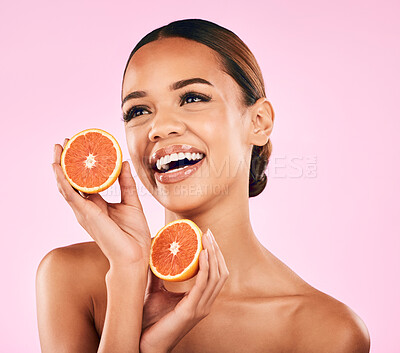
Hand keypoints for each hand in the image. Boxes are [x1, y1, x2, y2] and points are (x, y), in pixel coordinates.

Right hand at [52, 139, 150, 268]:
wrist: (134, 255)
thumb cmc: (133, 234)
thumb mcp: (131, 202)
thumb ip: (126, 183)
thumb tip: (124, 163)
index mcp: (97, 205)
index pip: (85, 182)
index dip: (80, 166)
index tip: (80, 148)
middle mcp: (87, 208)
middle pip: (72, 181)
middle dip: (67, 162)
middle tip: (65, 143)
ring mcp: (84, 212)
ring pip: (67, 186)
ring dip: (61, 167)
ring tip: (58, 149)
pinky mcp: (86, 215)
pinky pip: (71, 195)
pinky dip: (63, 180)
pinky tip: (58, 167)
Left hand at [140, 229, 228, 352]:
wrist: (144, 344)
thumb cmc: (150, 320)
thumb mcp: (157, 291)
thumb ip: (159, 273)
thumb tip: (154, 250)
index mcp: (201, 300)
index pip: (216, 274)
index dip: (216, 255)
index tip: (208, 237)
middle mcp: (205, 303)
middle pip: (220, 272)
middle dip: (217, 251)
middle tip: (209, 233)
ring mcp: (200, 308)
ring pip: (216, 277)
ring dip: (213, 255)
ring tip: (206, 239)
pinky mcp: (191, 311)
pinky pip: (203, 285)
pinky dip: (205, 268)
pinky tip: (202, 253)